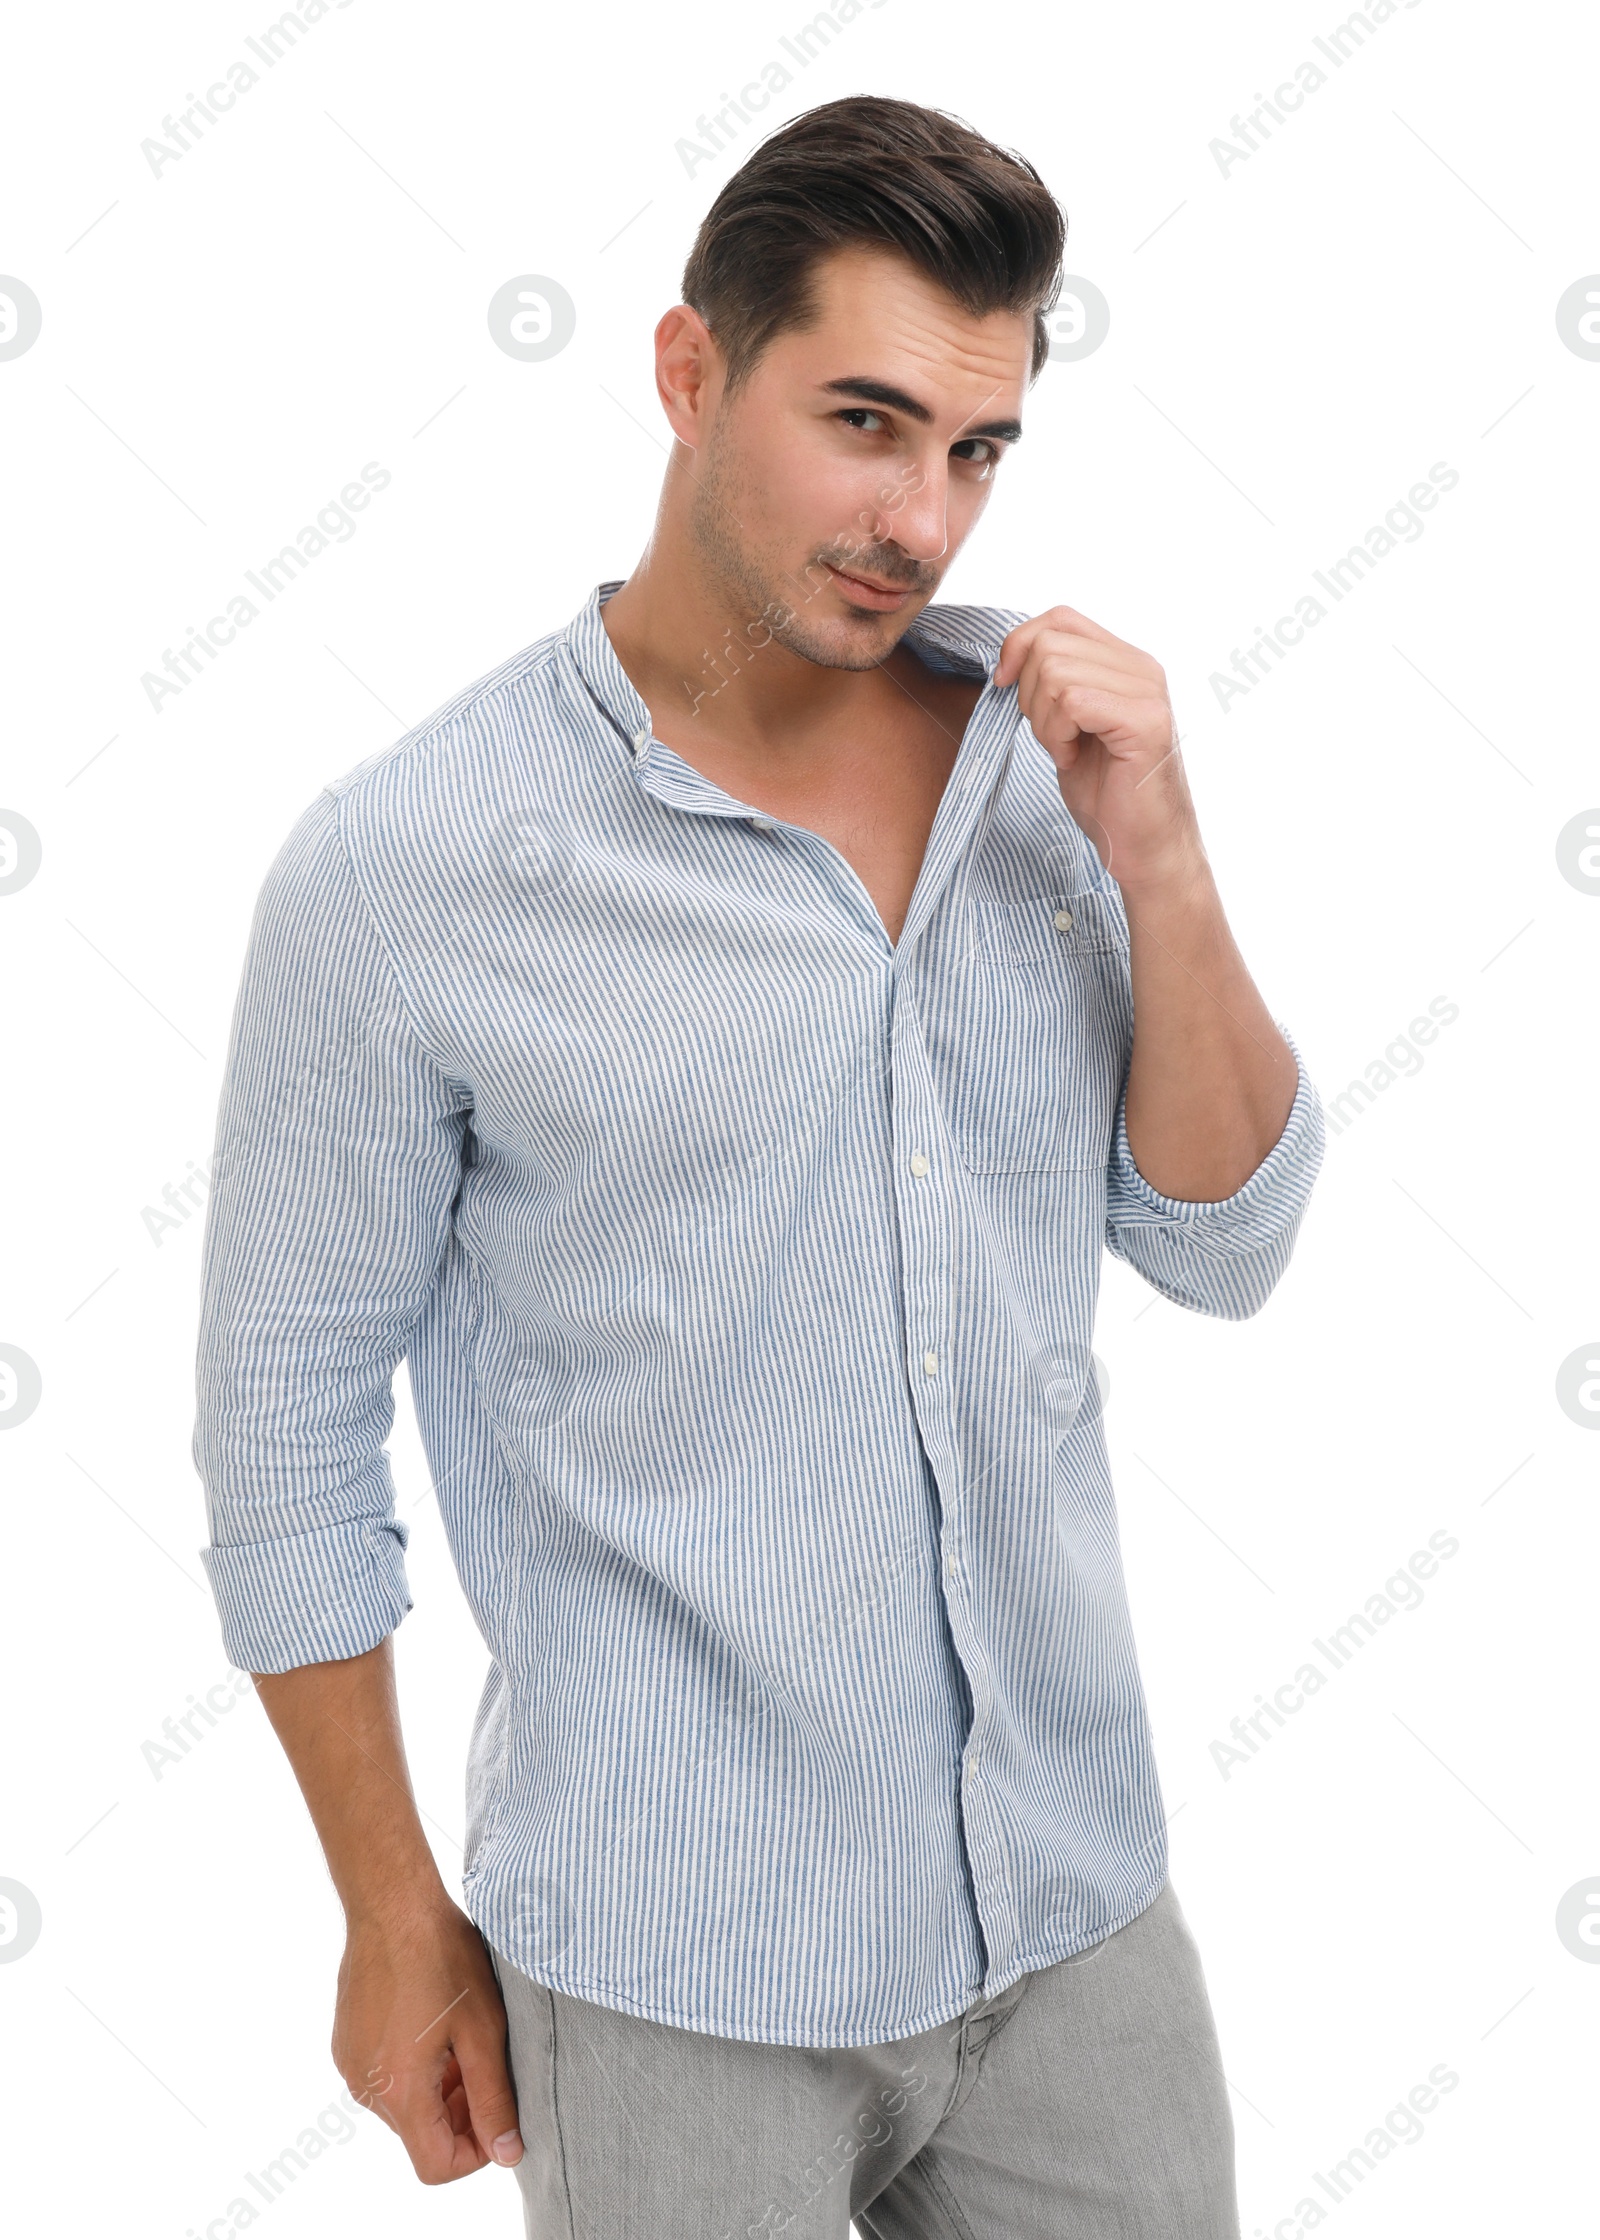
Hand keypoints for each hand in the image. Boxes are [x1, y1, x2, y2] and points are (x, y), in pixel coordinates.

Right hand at [332, 1896, 523, 2184]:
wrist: (393, 1903)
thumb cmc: (442, 1957)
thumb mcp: (483, 2029)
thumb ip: (494, 2097)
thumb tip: (507, 2152)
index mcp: (399, 2091)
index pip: (435, 2165)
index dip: (475, 2154)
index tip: (499, 2118)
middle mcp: (366, 2087)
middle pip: (420, 2135)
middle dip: (461, 2115)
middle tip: (489, 2067)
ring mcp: (350, 2064)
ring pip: (404, 2106)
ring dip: (439, 2090)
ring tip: (465, 2040)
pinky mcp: (346, 2042)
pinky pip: (384, 2077)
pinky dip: (415, 2069)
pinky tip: (437, 2025)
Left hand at [993, 605, 1202, 894]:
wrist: (1143, 847)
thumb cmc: (1106, 793)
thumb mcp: (1068, 726)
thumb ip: (1052, 684)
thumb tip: (1008, 659)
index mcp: (1126, 662)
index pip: (1060, 618)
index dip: (1020, 645)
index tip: (1005, 686)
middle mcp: (1142, 667)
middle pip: (1049, 644)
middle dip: (1028, 695)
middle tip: (1052, 737)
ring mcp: (1147, 691)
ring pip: (1055, 671)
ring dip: (1043, 720)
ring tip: (1067, 750)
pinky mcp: (1145, 721)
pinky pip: (1073, 701)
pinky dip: (1058, 734)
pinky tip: (1074, 758)